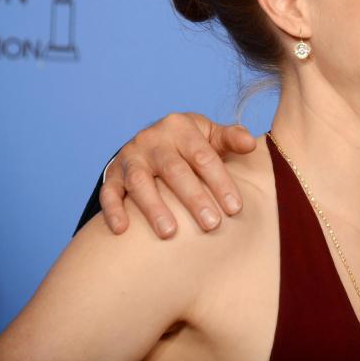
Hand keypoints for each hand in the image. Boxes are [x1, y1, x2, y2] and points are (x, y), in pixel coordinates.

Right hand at [100, 113, 255, 237]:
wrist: (151, 140)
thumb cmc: (191, 143)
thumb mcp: (211, 135)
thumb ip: (231, 139)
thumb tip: (251, 144)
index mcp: (180, 127)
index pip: (204, 156)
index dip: (220, 182)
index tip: (235, 208)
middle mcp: (152, 139)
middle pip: (174, 170)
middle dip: (194, 198)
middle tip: (211, 225)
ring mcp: (130, 156)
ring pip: (140, 182)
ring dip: (154, 208)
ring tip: (170, 233)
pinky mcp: (112, 174)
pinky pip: (108, 192)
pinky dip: (113, 210)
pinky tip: (122, 230)